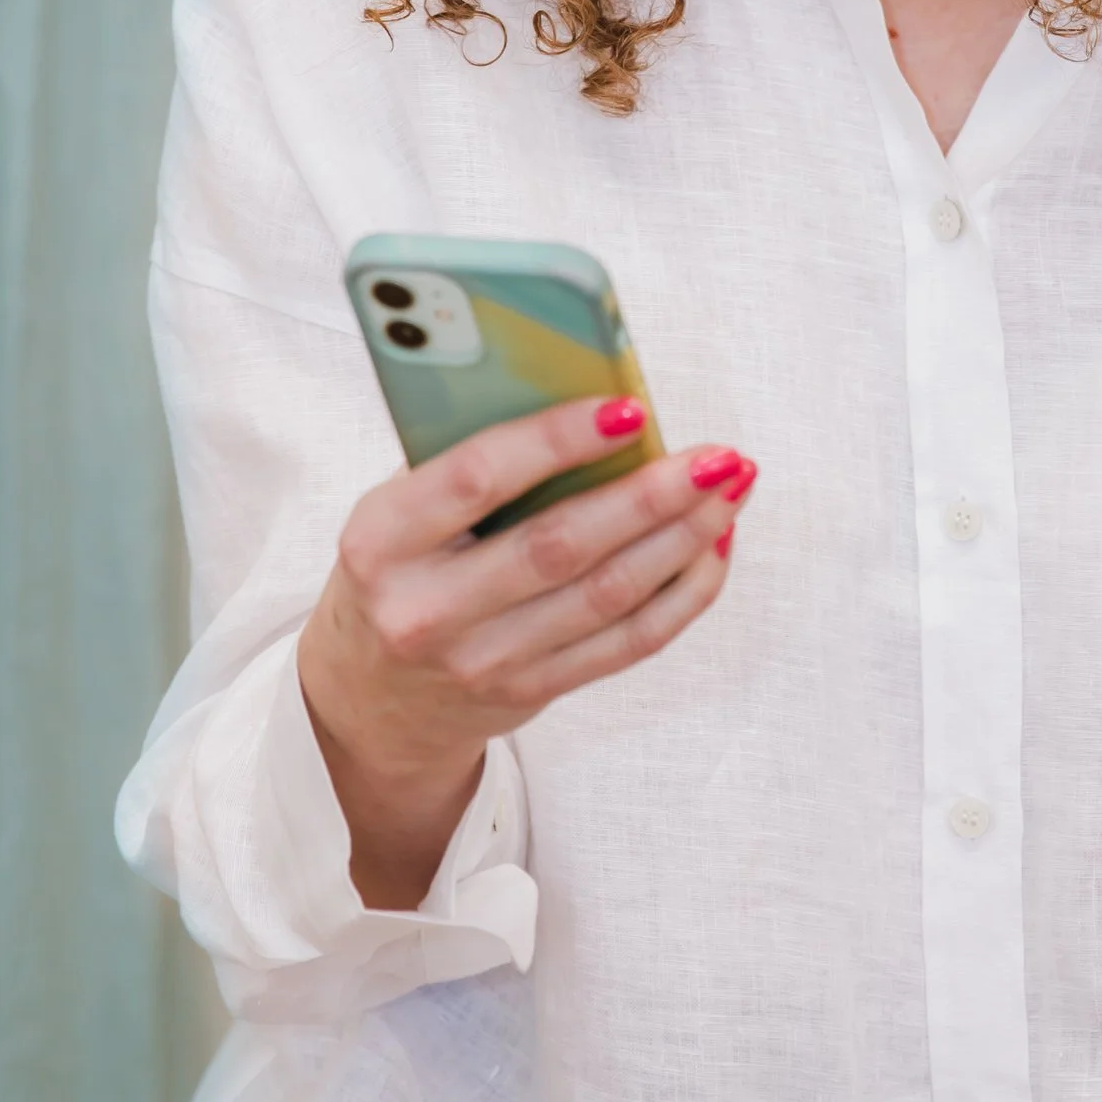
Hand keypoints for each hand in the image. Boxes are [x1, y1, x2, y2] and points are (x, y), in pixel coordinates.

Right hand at [299, 396, 753, 908]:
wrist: (370, 700)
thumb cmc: (398, 571)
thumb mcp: (397, 513)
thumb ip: (470, 462)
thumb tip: (592, 401)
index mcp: (380, 542)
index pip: (476, 478)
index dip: (557, 441)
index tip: (628, 408)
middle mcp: (427, 610)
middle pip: (561, 545)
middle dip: (651, 496)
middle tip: (716, 456)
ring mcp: (483, 661)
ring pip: (607, 596)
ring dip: (683, 537)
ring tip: (730, 488)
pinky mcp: (532, 693)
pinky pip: (628, 643)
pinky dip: (683, 591)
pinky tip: (714, 544)